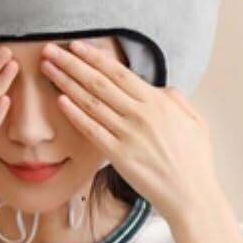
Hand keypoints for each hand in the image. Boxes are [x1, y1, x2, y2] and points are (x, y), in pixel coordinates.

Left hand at [39, 39, 219, 219]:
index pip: (119, 72)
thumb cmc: (195, 160)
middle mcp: (140, 115)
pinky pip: (92, 131)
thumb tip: (159, 88)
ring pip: (91, 102)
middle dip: (71, 63)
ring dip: (66, 83)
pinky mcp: (119, 156)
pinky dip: (75, 114)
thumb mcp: (194, 120)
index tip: (75, 45)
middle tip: (50, 50)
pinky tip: (59, 101)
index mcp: (158, 102)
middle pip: (98, 82)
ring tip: (48, 69)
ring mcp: (128, 135)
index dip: (94, 57)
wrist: (192, 197)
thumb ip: (176, 99)